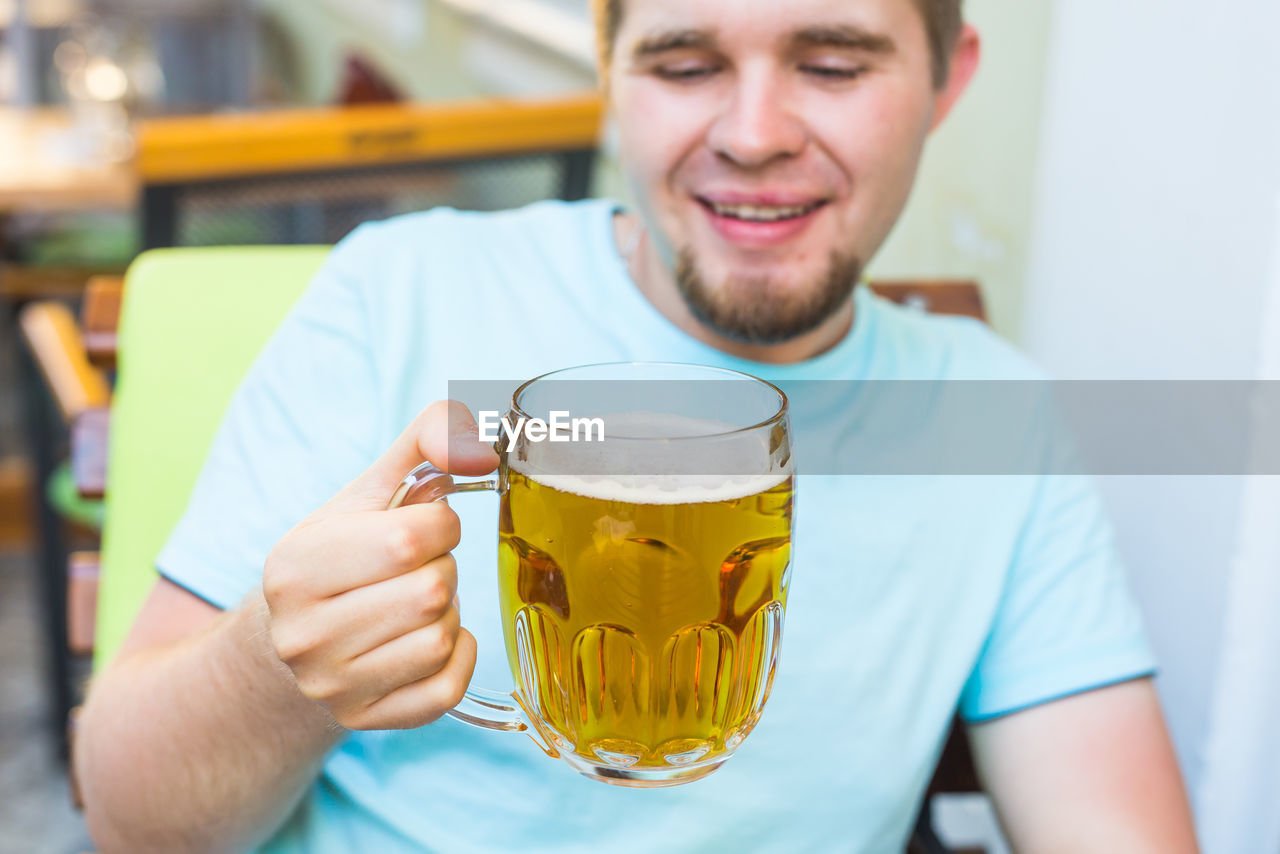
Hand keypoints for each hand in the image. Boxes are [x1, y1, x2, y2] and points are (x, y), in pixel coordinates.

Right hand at [262, 400, 498, 729]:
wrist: (294, 635)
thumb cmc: (343, 553)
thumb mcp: (371, 490)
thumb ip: (427, 442)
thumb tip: (483, 445)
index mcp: (296, 566)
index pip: (412, 540)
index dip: (442, 525)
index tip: (426, 527)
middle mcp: (303, 634)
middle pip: (432, 592)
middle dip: (443, 569)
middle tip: (419, 568)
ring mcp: (330, 685)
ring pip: (441, 638)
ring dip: (448, 612)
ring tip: (417, 602)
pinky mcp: (362, 720)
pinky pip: (447, 688)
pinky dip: (458, 656)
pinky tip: (433, 637)